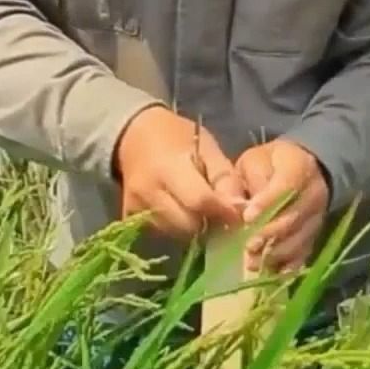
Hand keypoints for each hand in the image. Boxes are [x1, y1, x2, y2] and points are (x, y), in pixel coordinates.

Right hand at [114, 106, 245, 240]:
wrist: (134, 136)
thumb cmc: (178, 138)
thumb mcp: (208, 147)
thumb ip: (224, 178)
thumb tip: (241, 209)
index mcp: (168, 167)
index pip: (199, 200)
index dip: (223, 211)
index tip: (240, 214)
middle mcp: (147, 190)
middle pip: (187, 224)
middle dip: (210, 223)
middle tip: (222, 214)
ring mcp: (135, 206)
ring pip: (176, 232)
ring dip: (194, 227)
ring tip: (203, 210)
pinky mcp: (128, 217)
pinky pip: (161, 232)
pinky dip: (178, 227)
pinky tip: (183, 211)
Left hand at [232, 139, 330, 274]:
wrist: (302, 169)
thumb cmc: (270, 165)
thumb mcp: (253, 162)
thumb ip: (243, 181)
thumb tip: (233, 206)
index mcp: (299, 168)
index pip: (287, 186)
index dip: (268, 203)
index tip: (248, 217)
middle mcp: (314, 194)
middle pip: (295, 217)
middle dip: (270, 234)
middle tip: (248, 245)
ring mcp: (317, 218)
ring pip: (300, 239)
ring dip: (276, 253)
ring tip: (252, 262)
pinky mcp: (314, 236)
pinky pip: (304, 254)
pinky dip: (288, 267)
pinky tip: (270, 273)